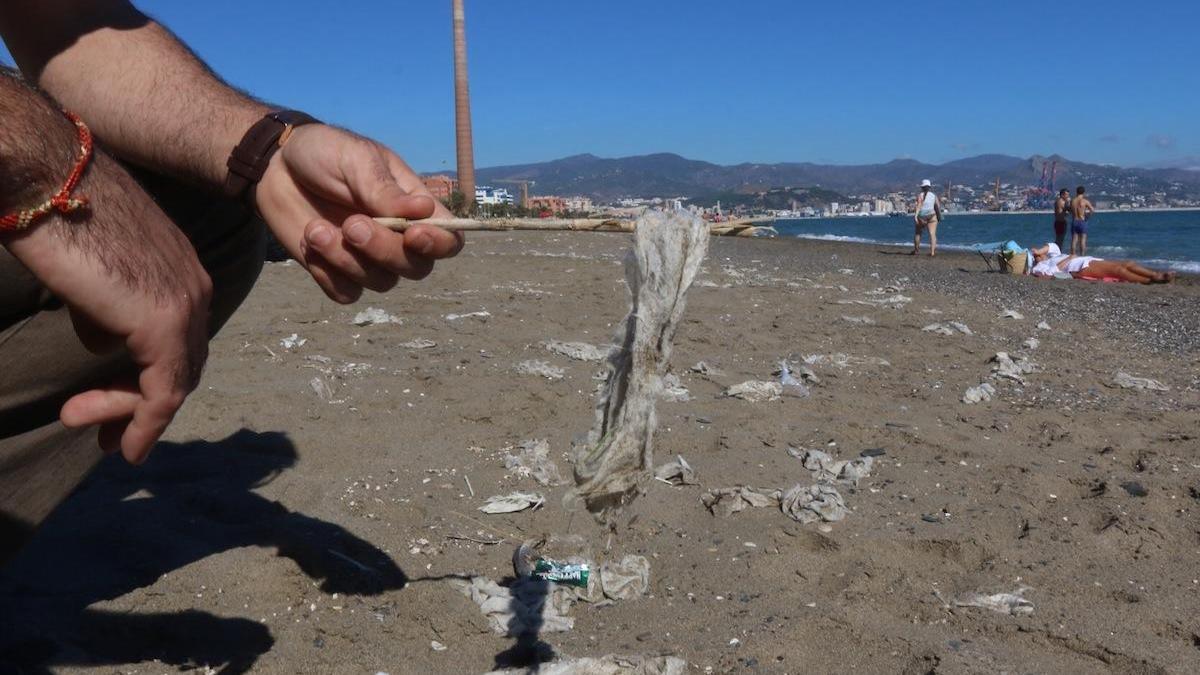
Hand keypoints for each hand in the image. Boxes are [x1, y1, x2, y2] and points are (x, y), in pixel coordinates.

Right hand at [3, 153, 211, 463]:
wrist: (44, 177)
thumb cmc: (56, 211)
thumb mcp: (91, 266)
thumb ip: (106, 304)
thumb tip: (103, 335)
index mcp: (182, 268)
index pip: (178, 336)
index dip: (149, 376)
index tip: (112, 403)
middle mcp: (194, 285)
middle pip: (181, 362)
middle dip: (142, 401)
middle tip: (105, 435)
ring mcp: (184, 304)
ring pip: (173, 380)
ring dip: (129, 413)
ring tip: (89, 433)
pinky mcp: (162, 323)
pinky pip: (165, 390)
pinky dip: (148, 423)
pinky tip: (126, 448)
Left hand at [255, 125, 463, 302]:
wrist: (274, 166)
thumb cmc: (324, 153)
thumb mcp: (356, 160)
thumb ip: (385, 191)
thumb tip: (425, 209)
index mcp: (414, 207)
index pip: (447, 240)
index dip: (438, 245)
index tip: (412, 234)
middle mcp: (397, 239)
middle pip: (416, 268)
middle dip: (384, 251)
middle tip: (351, 225)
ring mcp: (368, 258)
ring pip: (380, 283)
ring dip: (348, 260)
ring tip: (316, 230)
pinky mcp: (338, 272)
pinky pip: (346, 293)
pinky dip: (327, 274)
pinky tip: (310, 244)